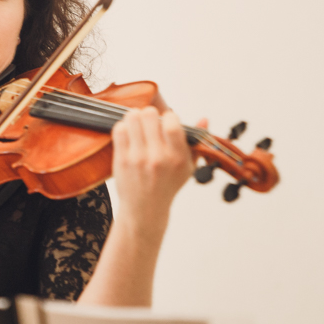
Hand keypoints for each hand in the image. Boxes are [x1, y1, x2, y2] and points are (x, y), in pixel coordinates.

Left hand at [111, 106, 206, 240]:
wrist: (146, 209)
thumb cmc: (168, 185)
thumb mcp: (188, 167)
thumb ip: (196, 142)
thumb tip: (204, 118)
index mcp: (177, 158)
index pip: (171, 124)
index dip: (168, 116)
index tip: (167, 121)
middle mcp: (158, 158)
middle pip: (149, 115)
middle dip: (150, 114)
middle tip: (150, 121)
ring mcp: (138, 158)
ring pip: (132, 119)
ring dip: (135, 117)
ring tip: (138, 125)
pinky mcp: (121, 160)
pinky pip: (119, 130)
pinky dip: (123, 127)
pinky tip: (128, 134)